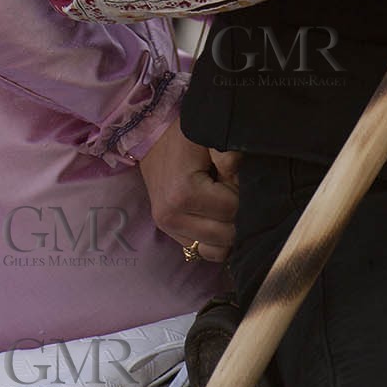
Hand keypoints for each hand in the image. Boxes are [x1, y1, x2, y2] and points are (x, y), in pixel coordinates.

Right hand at [138, 118, 237, 262]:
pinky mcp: (166, 231)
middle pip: (225, 235)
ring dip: (222, 228)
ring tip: (215, 203)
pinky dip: (212, 238)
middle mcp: (171, 216)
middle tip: (221, 189)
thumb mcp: (207, 136)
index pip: (231, 209)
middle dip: (231, 213)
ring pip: (216, 250)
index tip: (225, 174)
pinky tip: (209, 215)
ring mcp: (167, 227)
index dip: (236, 190)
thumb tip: (236, 170)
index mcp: (183, 193)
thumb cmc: (183, 136)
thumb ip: (227, 153)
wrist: (150, 137)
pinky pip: (202, 250)